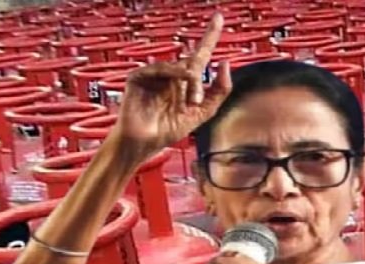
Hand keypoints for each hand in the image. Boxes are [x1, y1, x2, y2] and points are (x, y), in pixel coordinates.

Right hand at [109, 13, 231, 161]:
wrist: (145, 144)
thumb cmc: (169, 129)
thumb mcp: (203, 112)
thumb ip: (219, 90)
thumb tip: (225, 63)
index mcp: (185, 82)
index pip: (200, 56)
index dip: (210, 37)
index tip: (219, 17)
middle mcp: (171, 75)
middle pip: (194, 58)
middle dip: (203, 69)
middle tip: (202, 82)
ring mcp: (155, 74)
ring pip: (182, 67)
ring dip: (191, 84)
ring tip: (191, 102)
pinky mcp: (139, 76)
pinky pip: (160, 68)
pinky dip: (173, 73)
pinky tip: (182, 79)